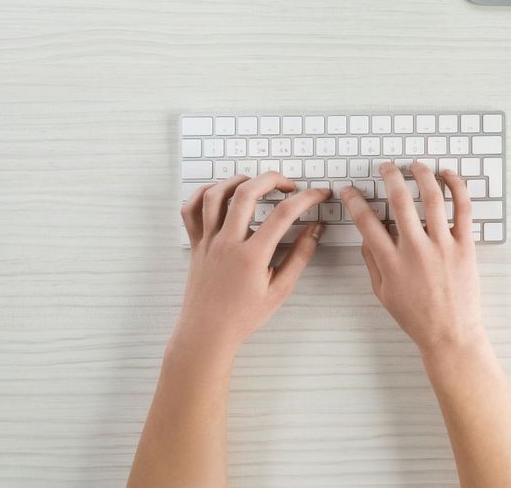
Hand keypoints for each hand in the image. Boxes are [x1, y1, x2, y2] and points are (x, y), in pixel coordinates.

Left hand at [176, 173, 329, 358]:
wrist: (207, 332)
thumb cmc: (243, 316)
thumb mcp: (280, 290)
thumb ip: (300, 256)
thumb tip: (316, 229)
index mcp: (251, 256)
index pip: (284, 214)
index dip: (307, 198)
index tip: (319, 194)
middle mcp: (226, 243)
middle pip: (247, 193)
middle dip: (273, 179)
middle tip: (289, 184)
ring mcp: (207, 241)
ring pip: (215, 194)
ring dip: (239, 180)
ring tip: (256, 184)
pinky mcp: (195, 244)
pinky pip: (190, 210)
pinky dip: (204, 193)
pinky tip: (221, 193)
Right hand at [340, 162, 484, 355]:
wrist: (450, 334)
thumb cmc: (416, 317)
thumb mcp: (383, 293)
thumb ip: (372, 263)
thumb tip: (366, 237)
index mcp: (391, 262)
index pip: (366, 222)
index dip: (354, 201)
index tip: (350, 190)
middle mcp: (415, 250)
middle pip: (399, 200)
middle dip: (389, 176)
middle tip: (385, 167)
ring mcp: (442, 246)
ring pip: (431, 198)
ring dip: (421, 175)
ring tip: (415, 165)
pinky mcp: (465, 246)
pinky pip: (463, 209)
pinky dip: (457, 187)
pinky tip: (448, 175)